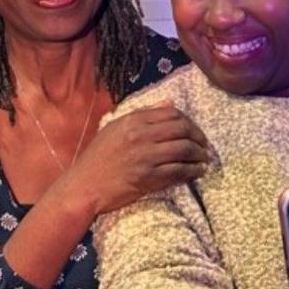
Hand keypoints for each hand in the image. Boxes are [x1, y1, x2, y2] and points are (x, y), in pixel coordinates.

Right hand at [69, 101, 211, 215]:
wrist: (85, 186)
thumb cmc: (97, 158)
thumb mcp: (115, 128)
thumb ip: (143, 114)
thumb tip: (170, 102)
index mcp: (133, 121)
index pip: (171, 113)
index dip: (188, 121)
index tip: (193, 130)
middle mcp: (141, 135)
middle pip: (182, 129)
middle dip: (199, 136)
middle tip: (204, 145)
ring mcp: (146, 157)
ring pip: (184, 149)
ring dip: (199, 154)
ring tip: (204, 158)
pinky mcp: (149, 177)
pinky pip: (179, 170)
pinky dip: (193, 170)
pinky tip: (198, 171)